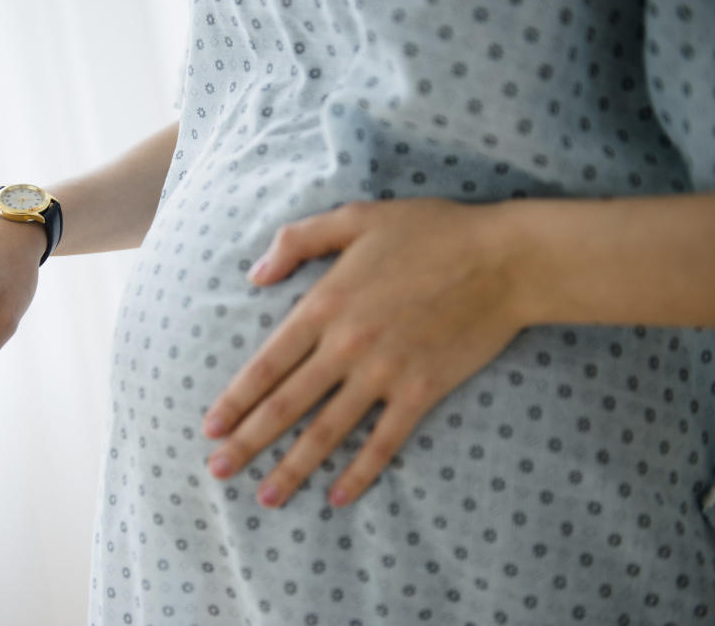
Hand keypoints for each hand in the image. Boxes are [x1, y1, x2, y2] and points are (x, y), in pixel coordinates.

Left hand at [201, 197, 526, 507]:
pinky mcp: (422, 392)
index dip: (234, 400)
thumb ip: (297, 241)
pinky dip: (360, 473)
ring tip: (265, 497)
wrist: (503, 258)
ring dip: (293, 468)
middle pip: (285, 406)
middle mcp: (346, 346)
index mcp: (324, 305)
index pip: (266, 365)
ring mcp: (384, 374)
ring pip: (327, 432)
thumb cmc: (429, 232)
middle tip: (219, 471)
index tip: (210, 428)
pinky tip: (338, 498)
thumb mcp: (355, 217)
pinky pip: (384, 442)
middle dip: (247, 443)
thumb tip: (254, 276)